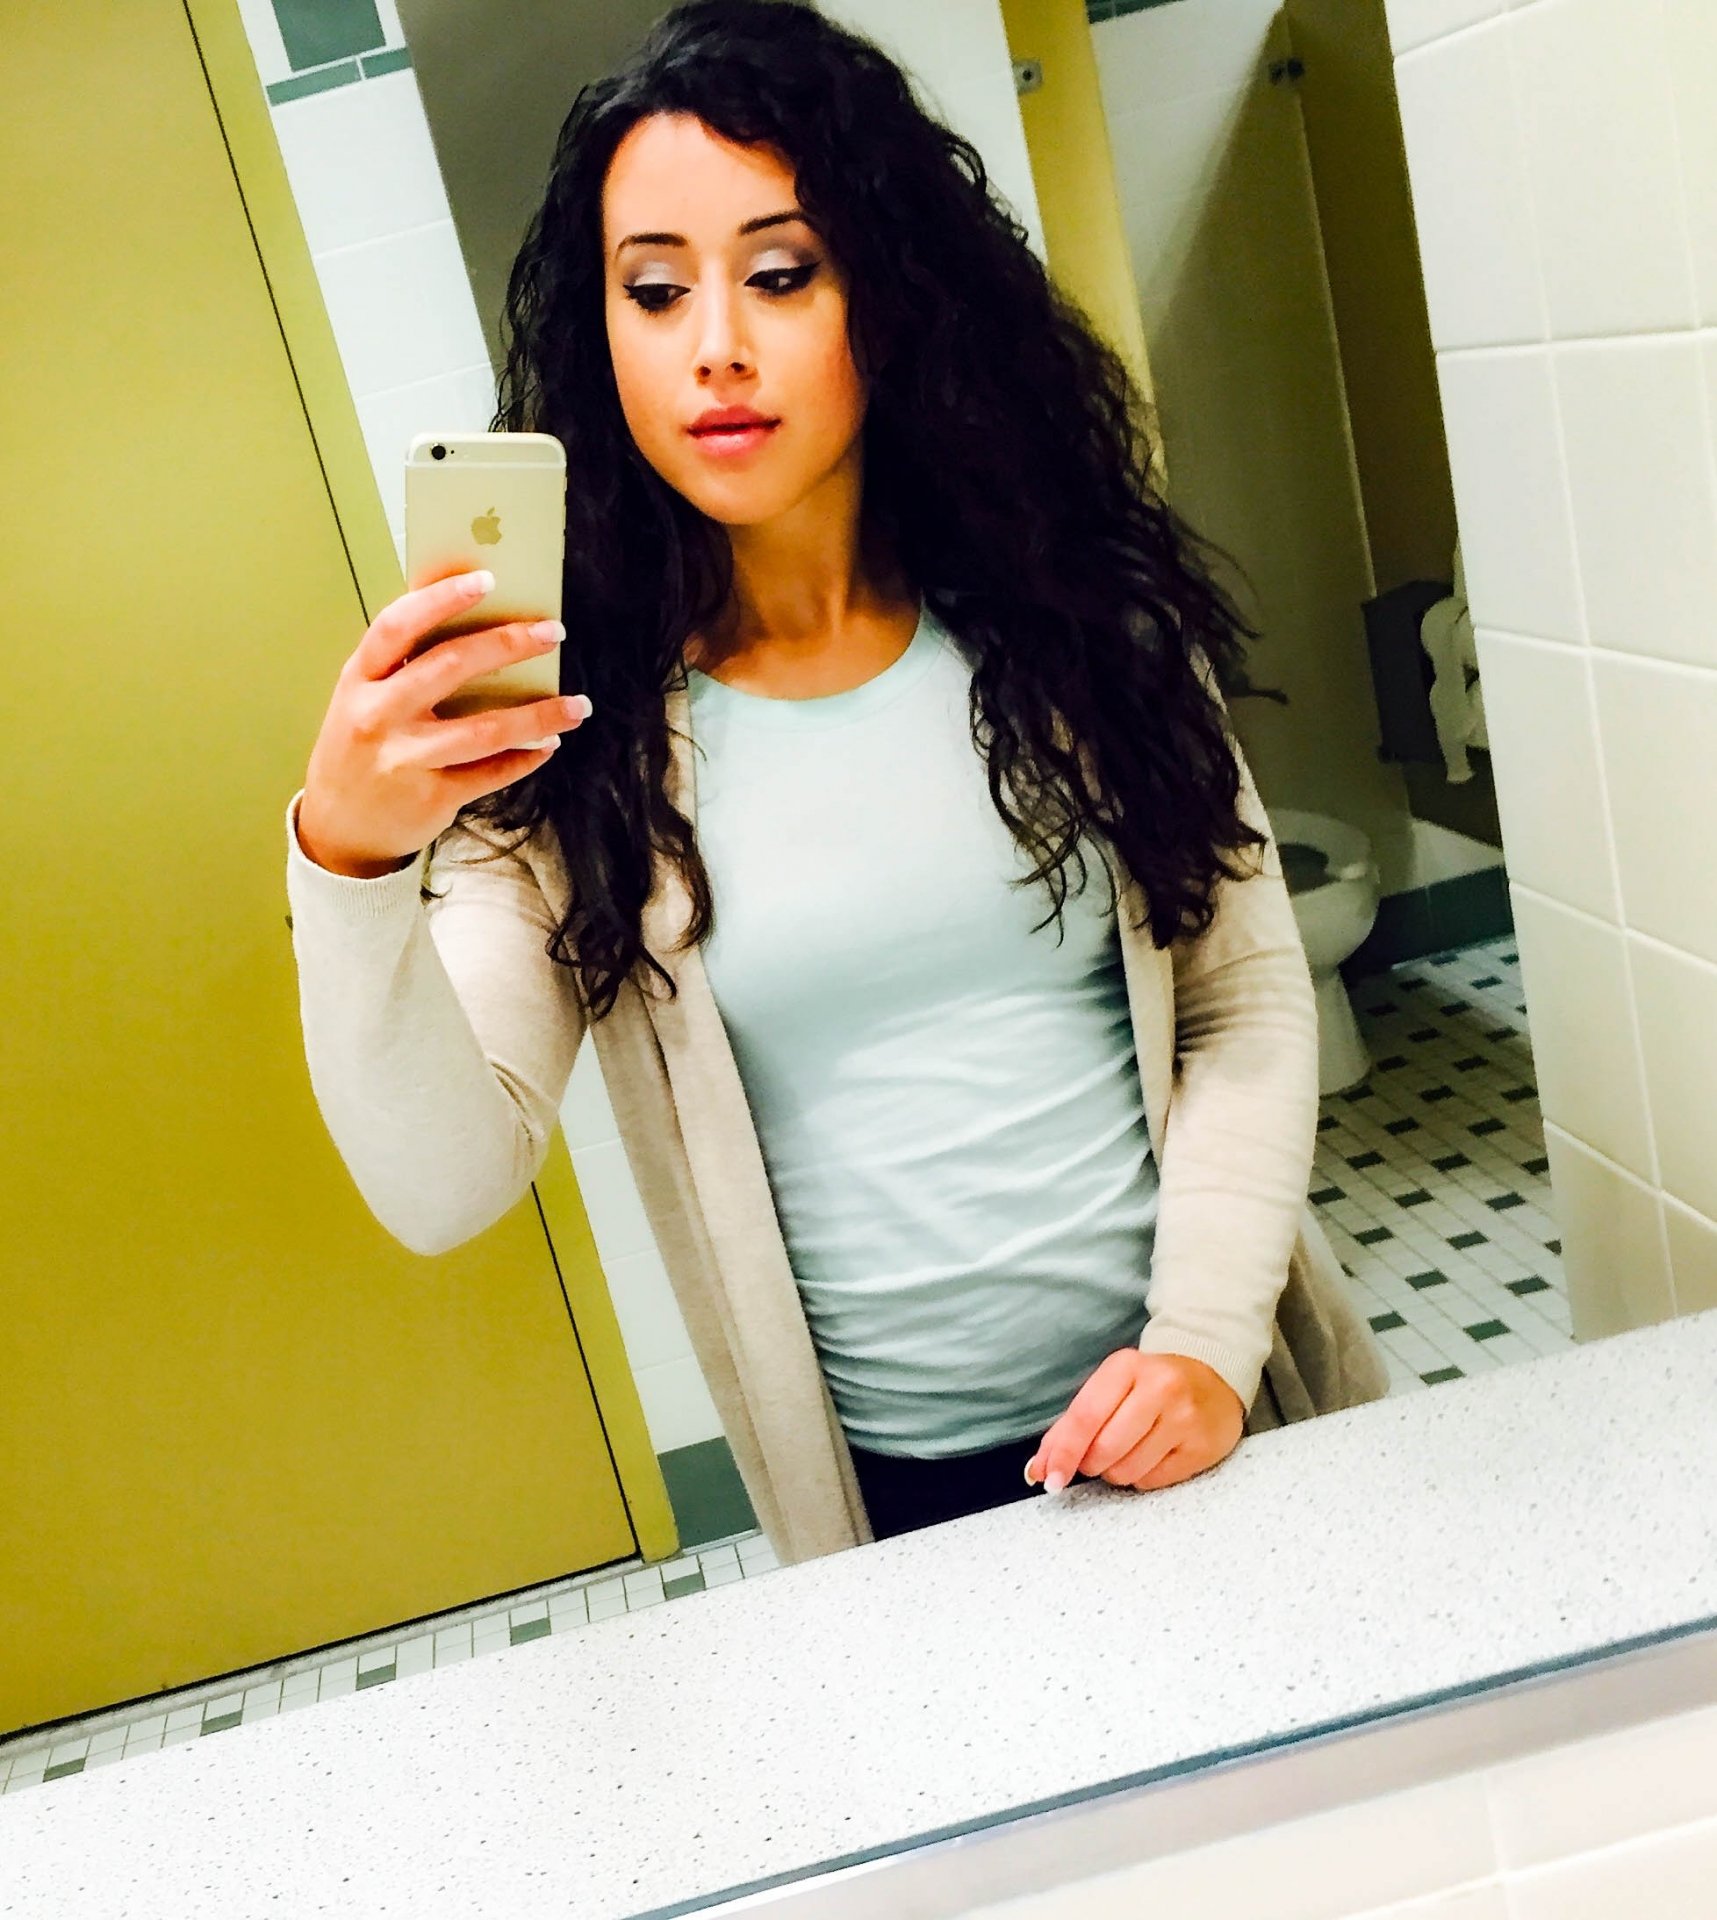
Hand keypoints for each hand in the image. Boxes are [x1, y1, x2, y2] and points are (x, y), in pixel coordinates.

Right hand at [295, 560, 591, 878]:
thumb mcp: (366, 696)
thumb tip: (468, 610)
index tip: (486, 579)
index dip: (440, 599)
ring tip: (577, 705)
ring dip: (539, 716)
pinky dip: (526, 758)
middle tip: (553, 631)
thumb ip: (405, 660)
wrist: (340, 827)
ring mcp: (403, 760)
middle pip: (449, 668)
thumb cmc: (363, 745)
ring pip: (483, 730)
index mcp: (360, 679)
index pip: (397, 626)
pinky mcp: (431, 798)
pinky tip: (548, 745)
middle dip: (508, 645)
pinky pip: (491, 774)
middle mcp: (377, 716)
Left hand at [1024, 1351, 1244, 1493]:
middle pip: (1104, 1448)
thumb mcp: (1112, 1386)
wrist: (1214, 1377)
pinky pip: (1152, 1481)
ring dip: (1115, 1471)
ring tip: (1127, 1450)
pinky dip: (1141, 1476)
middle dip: (1089, 1462)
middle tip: (1094, 1456)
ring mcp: (1185, 1419)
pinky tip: (1151, 1455)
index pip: (1085, 1416)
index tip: (1046, 1476)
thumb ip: (1074, 1423)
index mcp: (1127, 1366)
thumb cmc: (1150, 1385)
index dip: (1062, 1451)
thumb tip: (1039, 1468)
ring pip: (1127, 1470)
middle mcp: (1160, 1388)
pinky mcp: (1202, 1448)